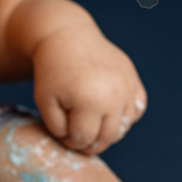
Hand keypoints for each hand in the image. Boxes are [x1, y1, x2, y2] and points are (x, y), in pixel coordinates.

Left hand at [30, 23, 147, 155]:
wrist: (68, 38)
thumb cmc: (53, 71)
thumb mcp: (45, 101)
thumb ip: (58, 128)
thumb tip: (78, 143)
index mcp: (89, 101)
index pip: (84, 139)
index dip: (70, 140)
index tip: (61, 130)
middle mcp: (114, 96)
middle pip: (107, 138)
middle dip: (90, 142)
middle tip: (76, 132)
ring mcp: (127, 88)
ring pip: (123, 128)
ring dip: (107, 131)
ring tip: (89, 121)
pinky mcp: (134, 81)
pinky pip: (136, 110)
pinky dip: (124, 116)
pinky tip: (107, 109)